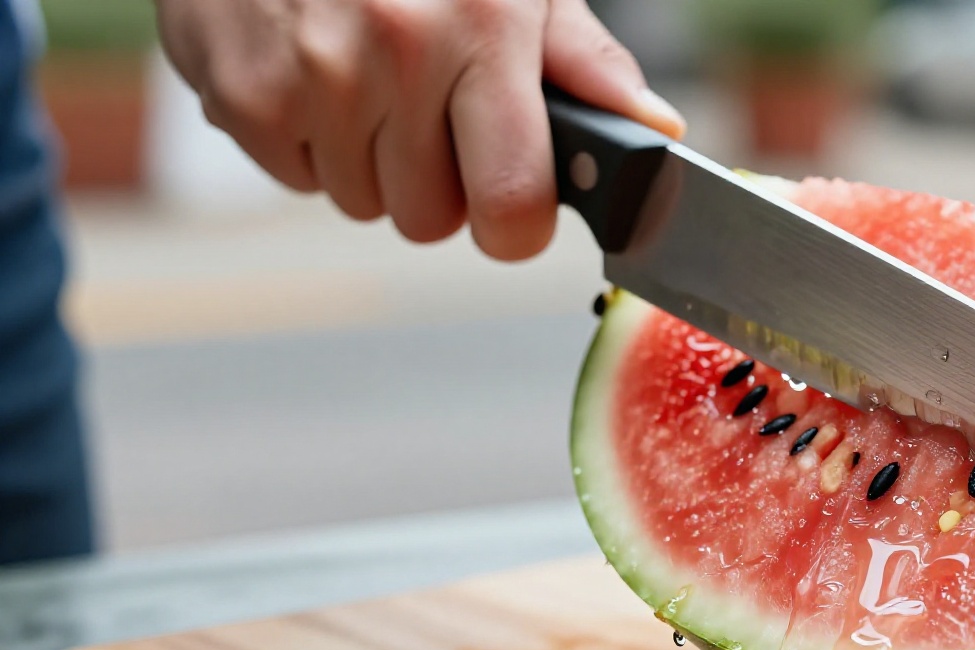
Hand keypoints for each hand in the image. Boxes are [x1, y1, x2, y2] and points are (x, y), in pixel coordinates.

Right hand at [156, 0, 684, 259]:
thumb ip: (583, 61)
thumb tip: (656, 132)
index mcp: (483, 27)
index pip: (514, 204)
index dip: (515, 224)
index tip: (511, 203)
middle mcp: (399, 52)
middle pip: (431, 219)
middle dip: (434, 181)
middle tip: (423, 106)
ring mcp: (314, 76)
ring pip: (364, 204)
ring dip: (368, 160)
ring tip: (362, 75)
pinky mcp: (245, 94)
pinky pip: (297, 179)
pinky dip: (305, 141)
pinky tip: (311, 69)